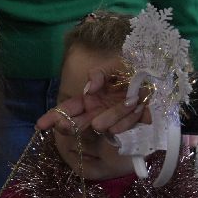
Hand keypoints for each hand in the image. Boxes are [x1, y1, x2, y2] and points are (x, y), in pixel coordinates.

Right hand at [33, 67, 149, 136]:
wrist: (157, 80)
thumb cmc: (131, 73)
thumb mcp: (113, 68)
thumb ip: (98, 75)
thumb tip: (89, 88)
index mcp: (87, 100)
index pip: (65, 111)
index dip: (52, 117)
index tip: (40, 125)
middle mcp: (94, 114)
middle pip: (77, 126)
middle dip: (77, 126)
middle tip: (88, 122)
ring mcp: (109, 123)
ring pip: (102, 127)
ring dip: (116, 114)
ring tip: (132, 100)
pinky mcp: (125, 129)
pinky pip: (122, 129)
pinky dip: (130, 118)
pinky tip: (139, 107)